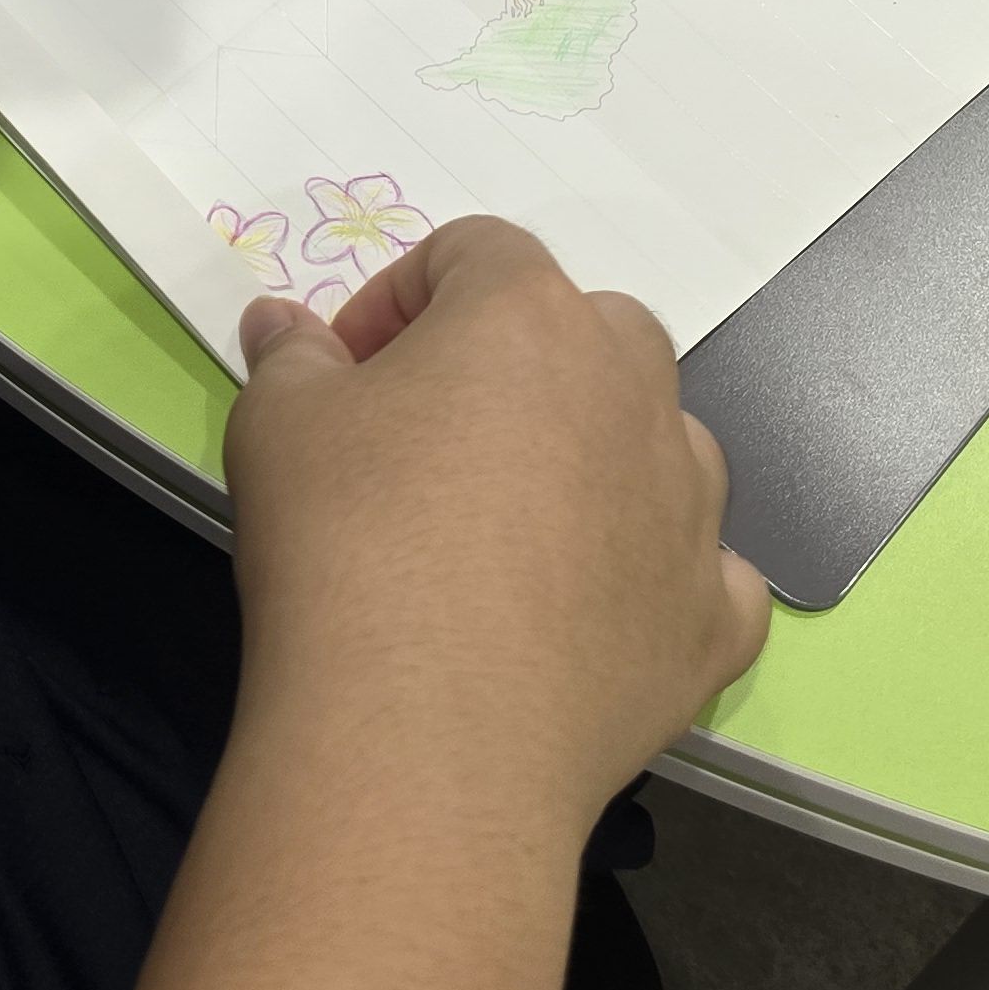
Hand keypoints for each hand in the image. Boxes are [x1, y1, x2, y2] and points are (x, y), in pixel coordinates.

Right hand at [86, 220, 767, 989]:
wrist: (425, 736)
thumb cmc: (345, 546)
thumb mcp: (276, 426)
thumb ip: (293, 358)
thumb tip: (284, 324)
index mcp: (529, 316)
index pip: (475, 253)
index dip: (401, 298)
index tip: (347, 370)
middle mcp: (634, 389)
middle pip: (588, 331)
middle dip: (514, 364)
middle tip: (430, 441)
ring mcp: (691, 506)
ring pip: (661, 442)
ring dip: (597, 459)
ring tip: (511, 533)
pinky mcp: (712, 619)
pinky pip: (707, 571)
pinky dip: (660, 578)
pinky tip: (598, 615)